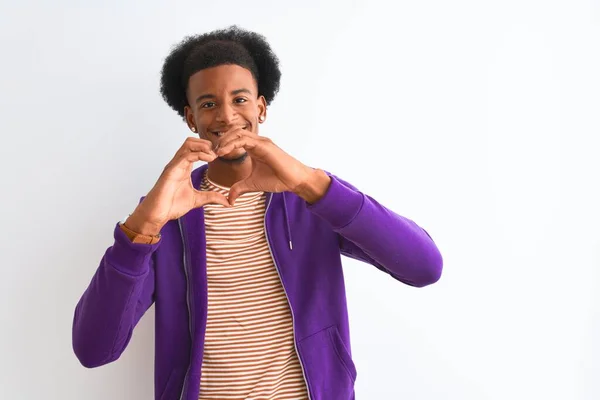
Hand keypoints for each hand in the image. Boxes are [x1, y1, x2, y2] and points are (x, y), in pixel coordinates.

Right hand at [126, 137, 229, 234]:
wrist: (157, 214)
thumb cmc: (172, 205)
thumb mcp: (197, 200)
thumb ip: (211, 198)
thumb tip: (228, 202)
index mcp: (184, 167)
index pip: (195, 148)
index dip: (208, 149)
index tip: (220, 156)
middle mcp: (178, 163)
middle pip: (191, 141)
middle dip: (206, 143)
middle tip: (218, 154)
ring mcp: (174, 165)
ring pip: (188, 144)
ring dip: (203, 146)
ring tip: (214, 155)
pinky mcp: (171, 171)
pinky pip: (185, 156)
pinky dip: (199, 154)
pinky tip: (209, 159)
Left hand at [216, 128, 330, 204]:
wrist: (294, 180)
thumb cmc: (277, 179)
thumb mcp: (252, 184)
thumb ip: (239, 188)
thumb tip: (229, 199)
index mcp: (254, 147)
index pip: (234, 139)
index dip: (222, 145)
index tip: (213, 156)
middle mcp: (257, 141)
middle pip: (233, 132)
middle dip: (221, 141)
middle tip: (212, 153)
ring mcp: (261, 141)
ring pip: (237, 133)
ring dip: (224, 141)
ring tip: (216, 152)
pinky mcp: (264, 145)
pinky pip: (243, 139)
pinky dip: (231, 144)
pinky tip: (223, 153)